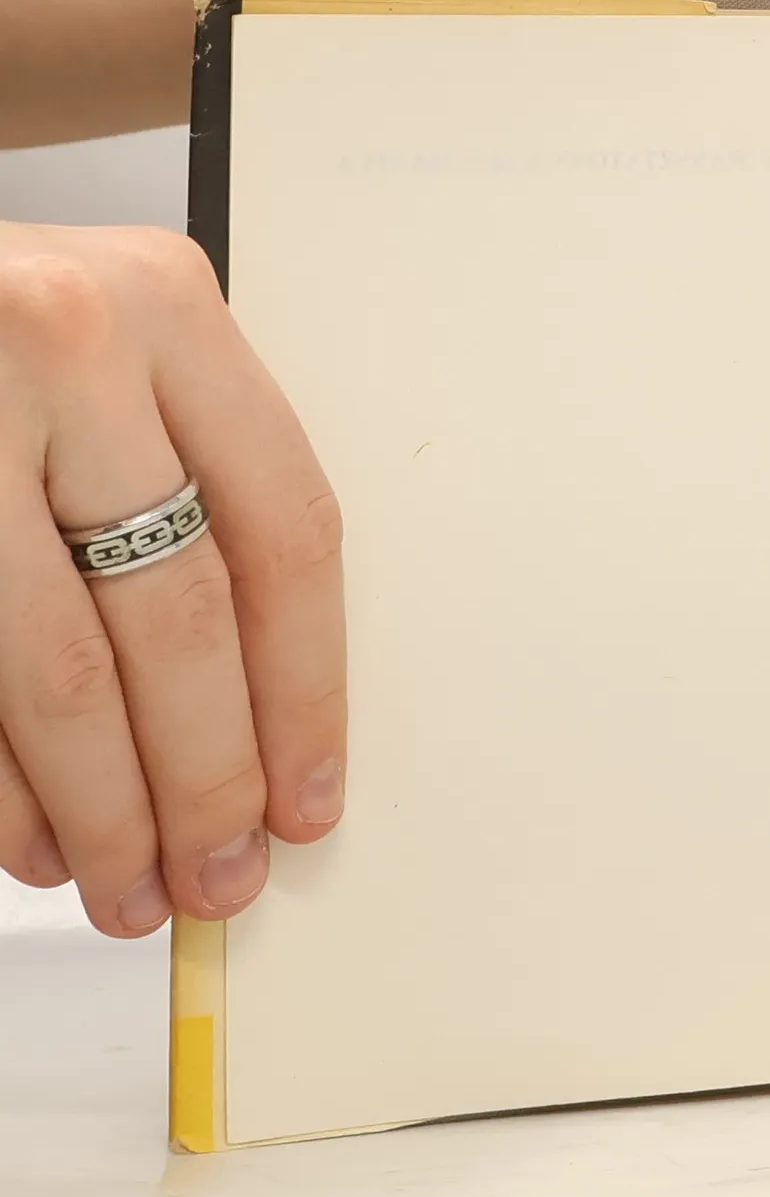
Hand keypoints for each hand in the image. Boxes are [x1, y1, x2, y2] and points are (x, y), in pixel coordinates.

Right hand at [0, 222, 345, 935]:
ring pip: (59, 670)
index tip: (311, 795)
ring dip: (101, 809)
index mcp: (167, 307)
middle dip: (206, 778)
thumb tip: (258, 721)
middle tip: (219, 877)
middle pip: (178, 616)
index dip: (307, 689)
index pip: (286, 532)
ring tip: (127, 889)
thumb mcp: (109, 351)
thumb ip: (189, 481)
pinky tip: (30, 845)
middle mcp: (63, 345)